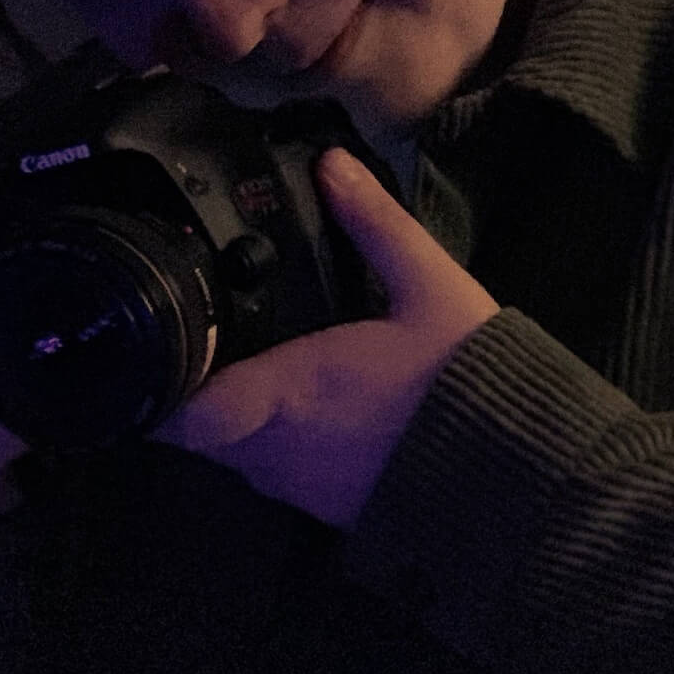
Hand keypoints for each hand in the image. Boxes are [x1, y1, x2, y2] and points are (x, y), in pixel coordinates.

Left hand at [153, 150, 497, 527]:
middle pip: (195, 429)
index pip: (183, 412)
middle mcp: (275, 449)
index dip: (157, 387)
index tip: (158, 346)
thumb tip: (334, 163)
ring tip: (256, 364)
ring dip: (234, 416)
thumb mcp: (431, 289)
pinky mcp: (322, 509)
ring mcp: (296, 486)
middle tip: (210, 338)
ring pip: (232, 452)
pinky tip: (308, 406)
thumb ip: (375, 225)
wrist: (516, 478)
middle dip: (195, 387)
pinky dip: (274, 441)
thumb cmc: (467, 384)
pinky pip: (273, 472)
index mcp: (285, 392)